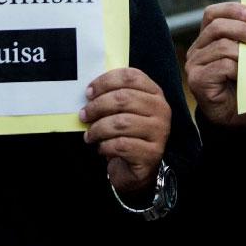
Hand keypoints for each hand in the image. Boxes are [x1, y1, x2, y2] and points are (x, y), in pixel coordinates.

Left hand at [80, 68, 170, 195]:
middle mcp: (161, 109)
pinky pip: (122, 145)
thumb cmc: (126, 135)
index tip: (89, 92)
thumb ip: (112, 97)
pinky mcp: (152, 153)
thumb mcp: (123, 112)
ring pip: (121, 123)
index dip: (106, 81)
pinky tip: (102, 148)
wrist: (136, 168)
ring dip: (98, 128)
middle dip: (98, 106)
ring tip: (90, 135)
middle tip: (84, 115)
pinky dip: (106, 146)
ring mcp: (159, 132)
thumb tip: (89, 92)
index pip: (131, 77)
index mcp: (154, 93)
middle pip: (124, 98)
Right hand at [185, 2, 245, 127]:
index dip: (231, 10)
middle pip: (217, 27)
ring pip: (222, 47)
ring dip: (244, 53)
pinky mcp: (197, 80)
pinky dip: (239, 69)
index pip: (212, 14)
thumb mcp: (245, 56)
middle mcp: (196, 49)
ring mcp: (194, 65)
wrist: (235, 116)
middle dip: (243, 30)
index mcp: (206, 38)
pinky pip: (222, 66)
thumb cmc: (241, 83)